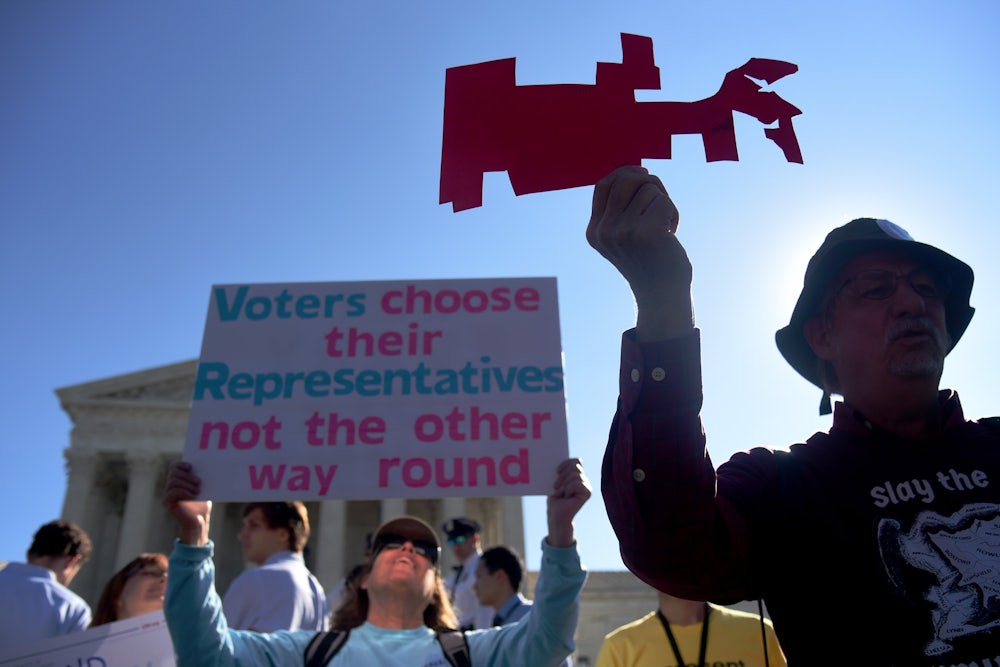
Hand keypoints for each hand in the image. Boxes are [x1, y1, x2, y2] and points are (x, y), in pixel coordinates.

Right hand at [162, 461, 211, 545]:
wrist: (199, 520)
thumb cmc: (202, 503)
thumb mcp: (203, 488)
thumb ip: (199, 478)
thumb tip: (206, 466)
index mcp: (178, 480)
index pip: (173, 467)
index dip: (181, 464)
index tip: (191, 467)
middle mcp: (170, 486)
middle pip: (173, 473)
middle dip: (187, 476)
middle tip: (199, 482)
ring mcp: (167, 494)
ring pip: (173, 482)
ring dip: (187, 484)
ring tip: (198, 491)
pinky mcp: (167, 503)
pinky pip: (173, 492)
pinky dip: (184, 492)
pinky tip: (193, 496)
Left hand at [546, 458, 591, 547]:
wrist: (556, 515)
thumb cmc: (555, 499)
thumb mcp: (557, 482)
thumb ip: (564, 471)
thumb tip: (570, 462)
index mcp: (577, 475)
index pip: (576, 461)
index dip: (566, 463)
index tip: (556, 471)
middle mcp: (584, 479)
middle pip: (575, 465)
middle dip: (562, 475)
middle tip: (555, 487)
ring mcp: (587, 486)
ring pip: (575, 475)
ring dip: (563, 485)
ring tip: (561, 494)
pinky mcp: (587, 492)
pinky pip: (577, 483)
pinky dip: (568, 489)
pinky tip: (567, 497)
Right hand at [586, 166, 693, 340]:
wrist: (662, 296)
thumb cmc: (650, 262)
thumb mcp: (625, 235)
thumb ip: (621, 209)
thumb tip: (634, 171)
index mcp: (594, 232)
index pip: (602, 185)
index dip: (624, 172)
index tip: (645, 173)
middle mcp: (605, 231)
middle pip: (625, 180)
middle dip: (649, 181)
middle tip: (661, 198)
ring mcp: (624, 232)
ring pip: (649, 189)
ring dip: (664, 203)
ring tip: (665, 227)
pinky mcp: (646, 233)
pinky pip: (663, 200)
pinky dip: (673, 213)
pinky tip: (672, 233)